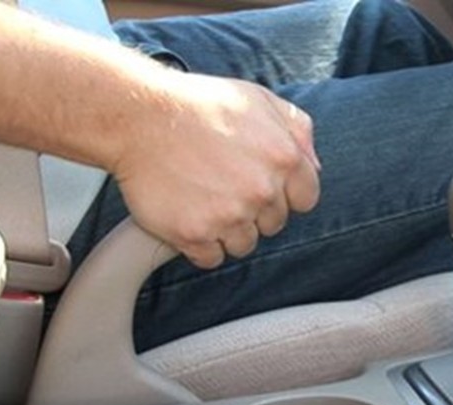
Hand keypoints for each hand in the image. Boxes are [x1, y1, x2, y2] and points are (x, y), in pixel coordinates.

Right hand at [109, 73, 320, 267]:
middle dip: (254, 209)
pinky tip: (189, 215)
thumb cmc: (197, 105)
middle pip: (273, 224)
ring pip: (244, 244)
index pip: (305, 199)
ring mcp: (228, 216)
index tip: (261, 185)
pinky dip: (200, 244)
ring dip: (227, 229)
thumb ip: (297, 130)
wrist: (137, 117)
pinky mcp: (194, 235)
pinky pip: (211, 258)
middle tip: (223, 185)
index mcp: (284, 158)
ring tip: (204, 199)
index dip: (284, 193)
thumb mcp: (259, 99)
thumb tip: (314, 167)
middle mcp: (261, 191)